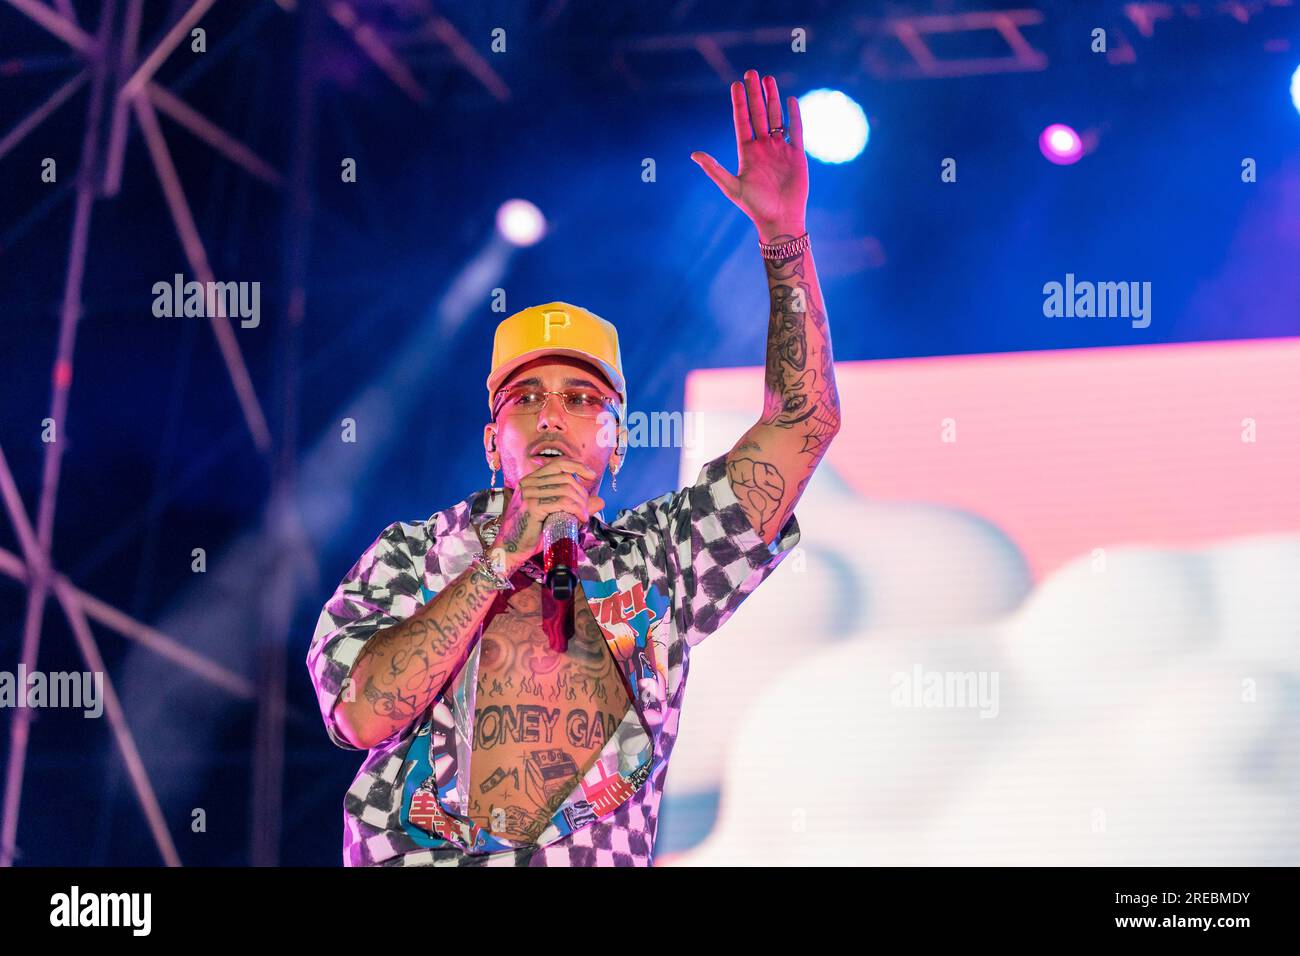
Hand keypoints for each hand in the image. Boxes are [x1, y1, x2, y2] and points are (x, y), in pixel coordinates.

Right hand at [491, 459, 602, 573]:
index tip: (591, 475)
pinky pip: (562, 502)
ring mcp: (529, 493)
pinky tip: (580, 518)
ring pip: (566, 490)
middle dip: (582, 494)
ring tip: (583, 517)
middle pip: (566, 478)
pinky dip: (576, 510)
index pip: (559, 463)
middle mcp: (528, 482)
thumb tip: (600, 501)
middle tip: (586, 510)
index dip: (577, 466)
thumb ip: (577, 506)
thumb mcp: (557, 516)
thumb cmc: (532, 533)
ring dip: (581, 504)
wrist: (511, 549)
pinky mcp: (532, 506)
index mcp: (532, 480)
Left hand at [691, 69, 807, 242]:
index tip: (735, 84)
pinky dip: (794, 115)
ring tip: (769, 79)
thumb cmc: (754, 206)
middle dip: (755, 94)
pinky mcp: (797, 154)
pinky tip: (790, 99)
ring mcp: (780, 149)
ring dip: (772, 99)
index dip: (739, 103)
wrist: (780, 219)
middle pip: (758, 114)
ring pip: (776, 117)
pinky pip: (796, 130)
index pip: (742, 121)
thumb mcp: (731, 187)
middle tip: (751, 72)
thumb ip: (714, 169)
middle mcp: (763, 147)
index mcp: (747, 152)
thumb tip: (694, 154)